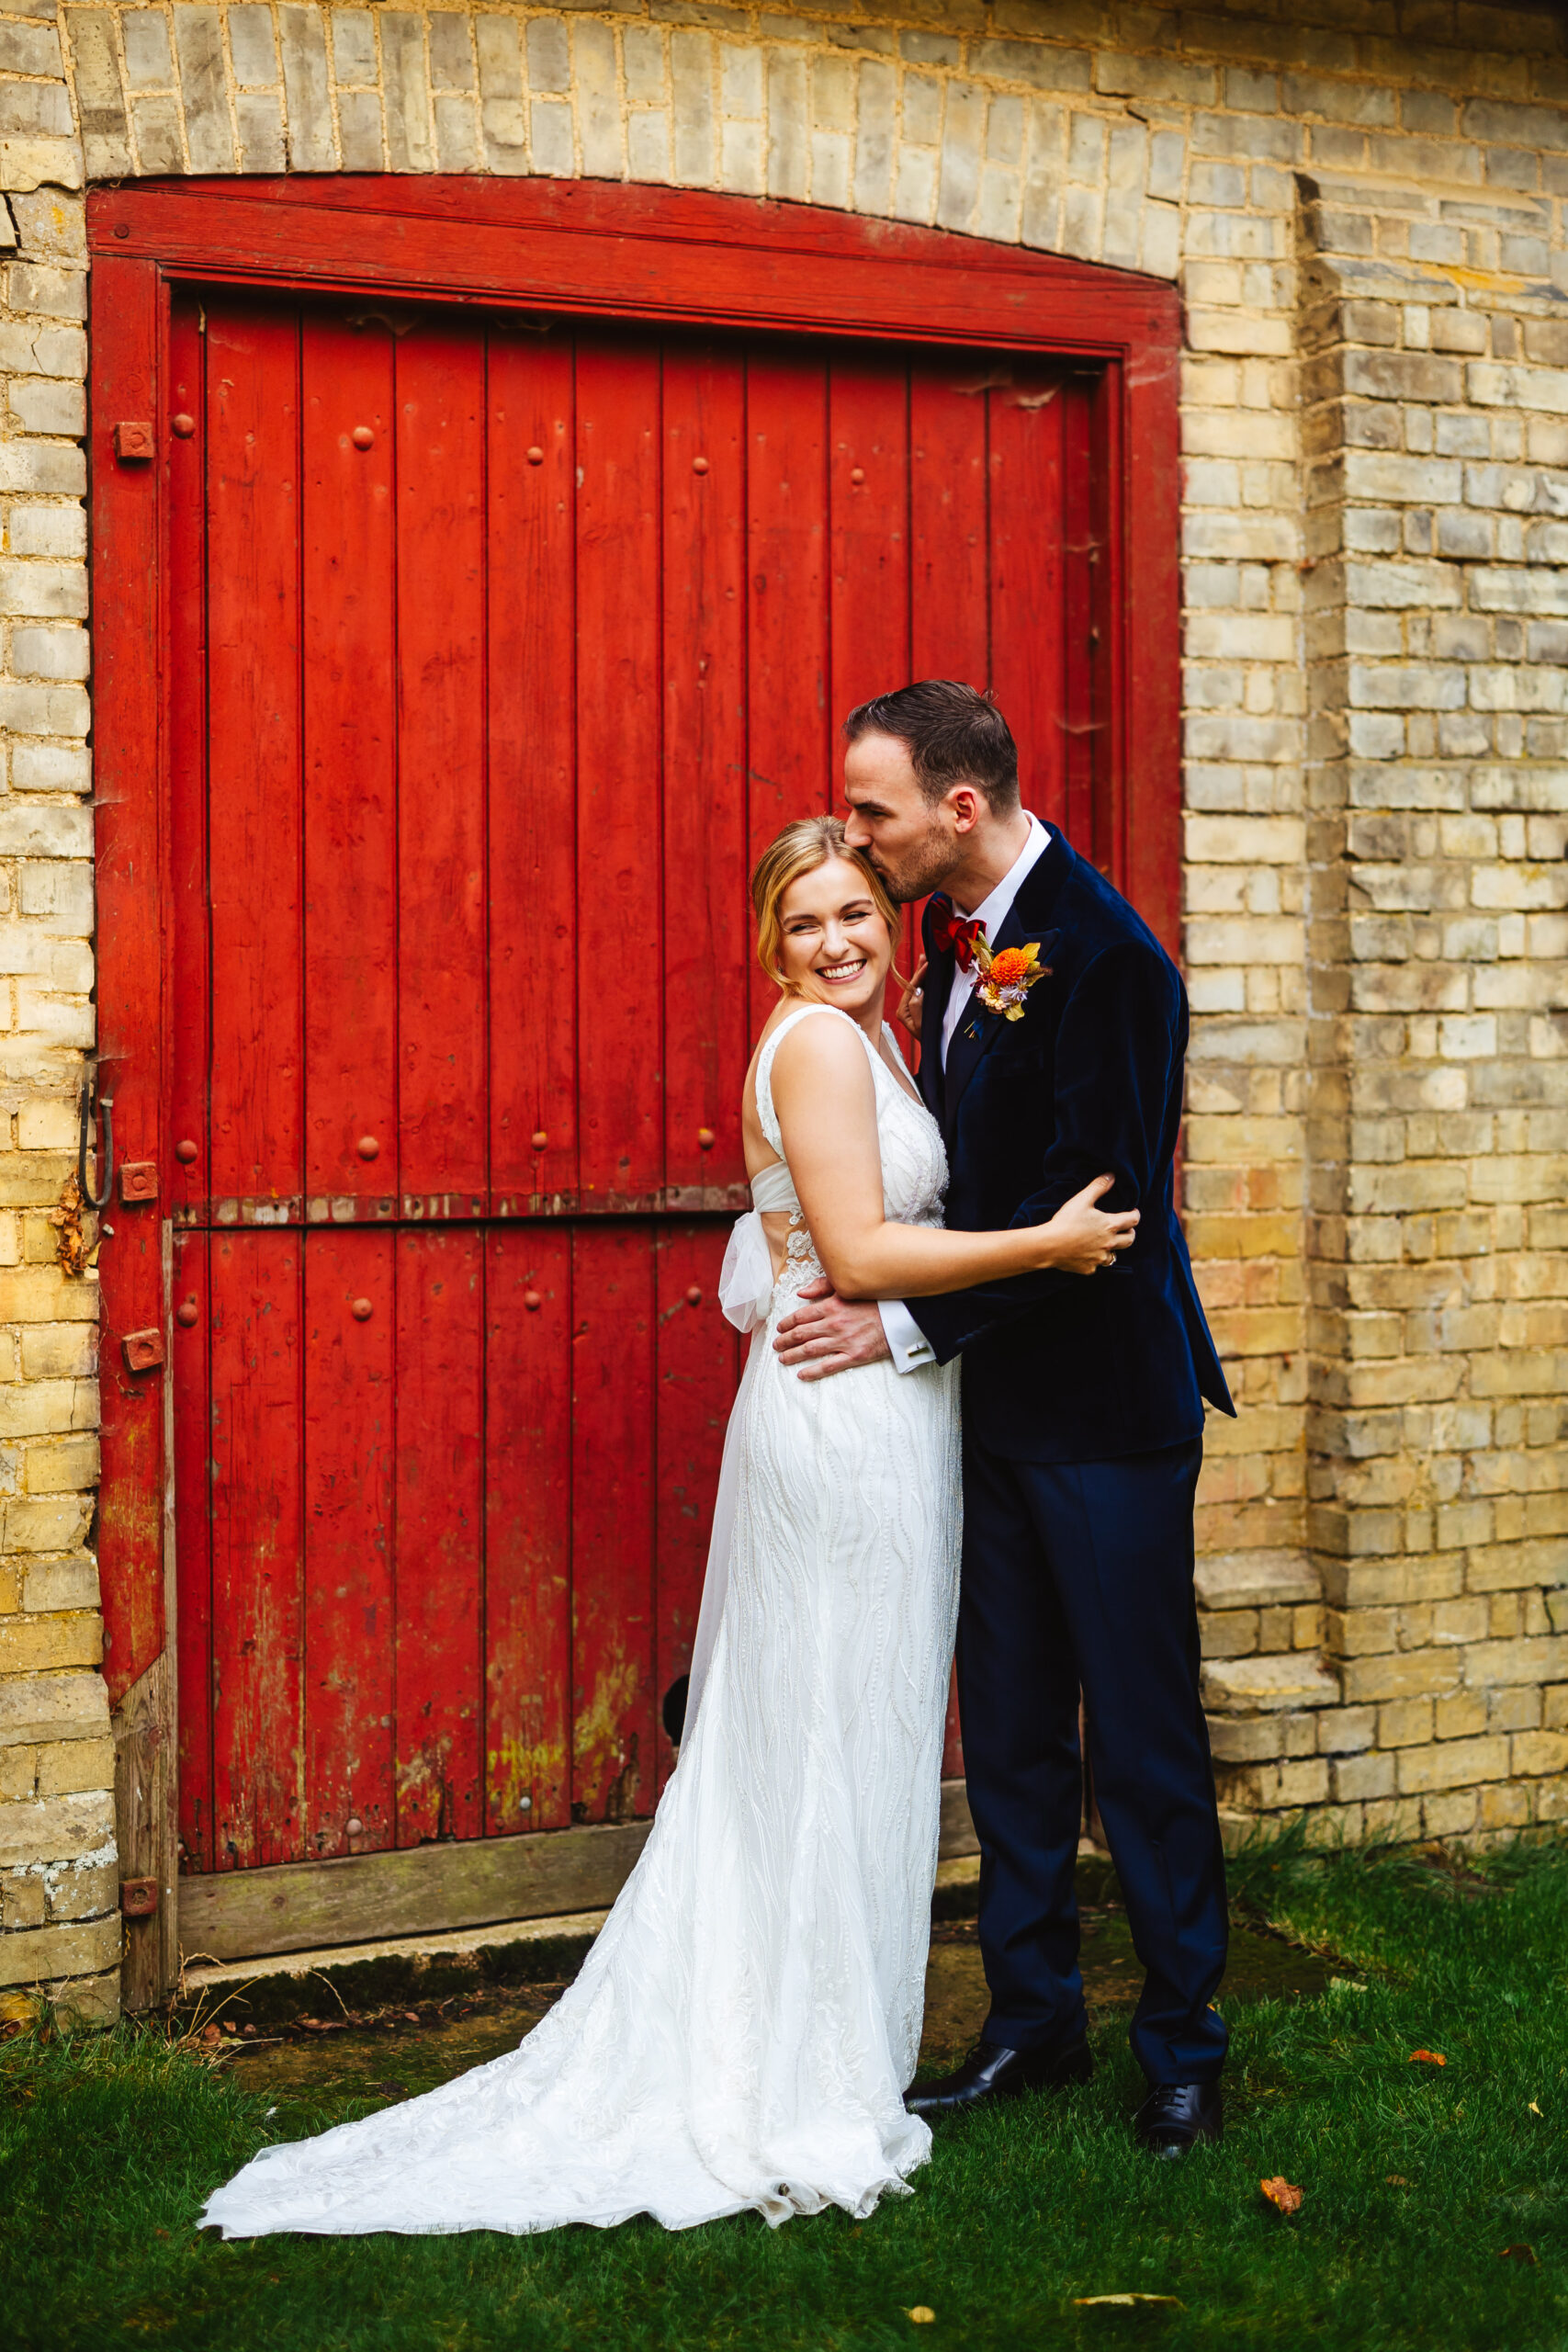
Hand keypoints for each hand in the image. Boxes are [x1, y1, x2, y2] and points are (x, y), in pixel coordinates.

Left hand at [773, 1277, 892, 1380]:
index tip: (779, 1328)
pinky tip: (801, 1374)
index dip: (786, 1324)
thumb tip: (801, 1293)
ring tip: (782, 1359)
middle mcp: (834, 1324)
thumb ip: (823, 1287)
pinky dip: (812, 1372)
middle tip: (776, 1345)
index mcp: (832, 1305)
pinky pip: (828, 1366)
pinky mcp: (854, 1356)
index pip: (801, 1316)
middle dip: (784, 1341)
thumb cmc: (876, 1301)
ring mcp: (843, 1341)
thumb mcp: (849, 1287)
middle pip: (801, 1334)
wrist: (901, 1317)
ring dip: (792, 1356)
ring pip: (810, 1350)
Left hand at [896, 956, 927, 1041]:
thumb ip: (917, 1008)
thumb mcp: (922, 1025)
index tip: (927, 964)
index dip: (919, 976)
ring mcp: (911, 1008)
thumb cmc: (929, 1040)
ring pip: (917, 986)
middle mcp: (904, 1008)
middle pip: (912, 985)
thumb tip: (918, 991)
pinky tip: (928, 971)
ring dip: (922, 973)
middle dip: (919, 970)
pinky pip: (922, 991)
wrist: (935, 1050)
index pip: (911, 989)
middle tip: (925, 954)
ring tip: (925, 958)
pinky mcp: (918, 1009)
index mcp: (901, 1012)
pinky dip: (926, 980)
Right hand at [1038, 1175, 1139, 1276]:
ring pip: (1114, 1255)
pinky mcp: (1089, 1268)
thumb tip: (1112, 1175)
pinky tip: (1088, 1255)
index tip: (1134, 1212)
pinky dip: (1095, 1260)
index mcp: (1110, 1225)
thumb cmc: (1066, 1221)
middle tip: (1126, 1229)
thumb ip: (1098, 1187)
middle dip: (1130, 1233)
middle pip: (1130, 1240)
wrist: (1049, 1245)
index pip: (1133, 1220)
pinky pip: (1097, 1266)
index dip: (1135, 1215)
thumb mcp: (1082, 1200)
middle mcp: (1109, 1243)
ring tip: (1106, 1243)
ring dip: (1113, 1249)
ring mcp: (1100, 1258)